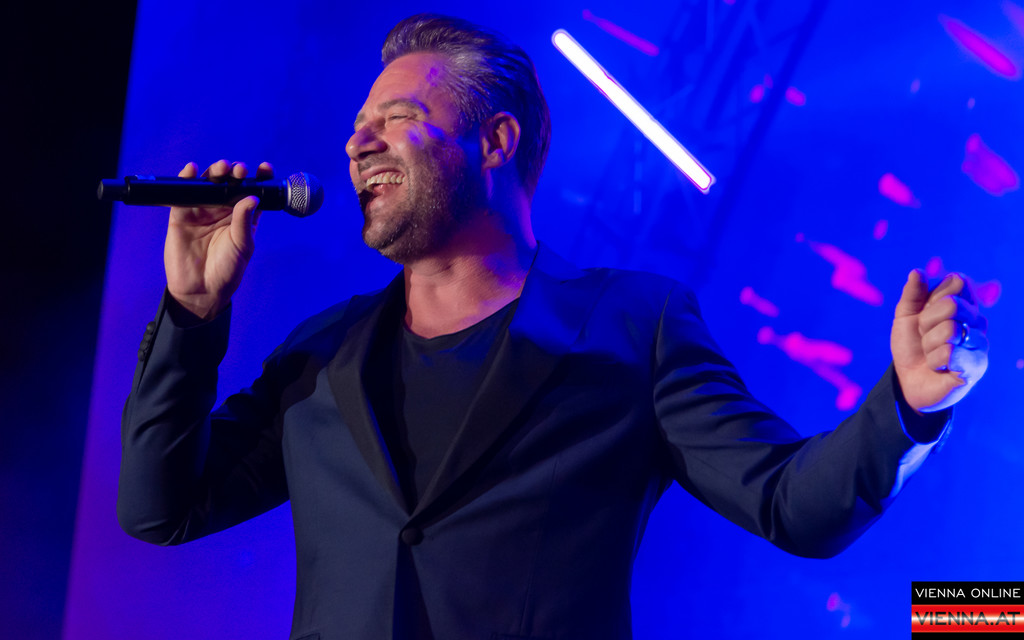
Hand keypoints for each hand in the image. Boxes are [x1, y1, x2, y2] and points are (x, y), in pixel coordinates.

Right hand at [164, 159, 272, 319]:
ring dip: (215, 172)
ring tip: (222, 168)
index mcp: (242, 216)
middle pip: (230, 183)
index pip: (252, 192)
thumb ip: (245, 221)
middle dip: (236, 172)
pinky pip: (183, 193)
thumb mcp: (242, 246)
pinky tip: (192, 170)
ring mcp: (202, 211)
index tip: (265, 168)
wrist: (201, 289)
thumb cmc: (227, 270)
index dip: (259, 178)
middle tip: (240, 170)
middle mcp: (223, 210)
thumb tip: (252, 197)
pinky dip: (187, 179)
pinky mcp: (181, 215)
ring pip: (208, 184)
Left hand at [891, 270, 988, 412]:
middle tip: (926, 337)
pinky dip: (935, 360)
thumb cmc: (911, 346)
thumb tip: (917, 271)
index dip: (931, 299)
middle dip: (927, 323)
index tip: (924, 314)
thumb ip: (912, 293)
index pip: (955, 283)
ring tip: (931, 354)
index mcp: (963, 303)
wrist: (907, 381)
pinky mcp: (977, 365)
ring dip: (929, 345)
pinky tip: (939, 367)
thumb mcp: (905, 316)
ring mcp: (980, 343)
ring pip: (949, 329)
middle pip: (951, 304)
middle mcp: (977, 320)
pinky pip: (951, 353)